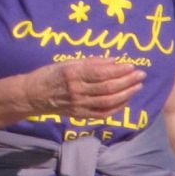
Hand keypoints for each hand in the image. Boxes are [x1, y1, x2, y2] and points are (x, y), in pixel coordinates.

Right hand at [30, 57, 145, 118]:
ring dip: (126, 94)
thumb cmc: (49, 74)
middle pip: (108, 87)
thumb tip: (113, 60)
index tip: (132, 66)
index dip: (118, 70)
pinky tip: (126, 100)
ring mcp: (79, 104)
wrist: (33, 95)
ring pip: (109, 101)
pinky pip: (103, 113)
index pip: (101, 73)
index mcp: (72, 74)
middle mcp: (77, 90)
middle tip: (141, 75)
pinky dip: (117, 107)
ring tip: (138, 86)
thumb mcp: (66, 63)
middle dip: (127, 81)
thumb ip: (90, 62)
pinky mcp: (81, 115)